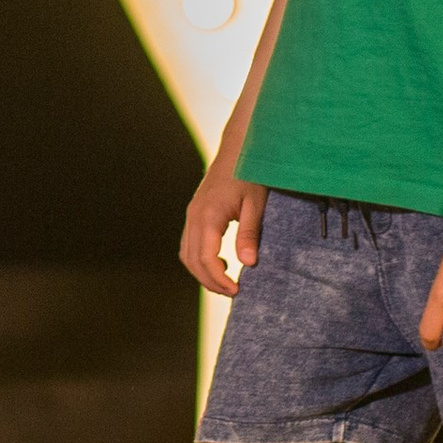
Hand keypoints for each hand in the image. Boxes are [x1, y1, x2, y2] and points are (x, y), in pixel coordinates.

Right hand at [181, 166, 265, 297]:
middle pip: (192, 260)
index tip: (237, 291)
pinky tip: (221, 263)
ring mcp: (191, 215)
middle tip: (233, 293)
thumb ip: (250, 234)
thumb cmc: (249, 175)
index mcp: (208, 216)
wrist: (237, 149)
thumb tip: (248, 263)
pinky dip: (200, 259)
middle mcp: (194, 217)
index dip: (219, 279)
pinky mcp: (195, 214)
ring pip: (186, 253)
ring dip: (203, 272)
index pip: (206, 258)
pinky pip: (189, 244)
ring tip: (226, 283)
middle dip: (210, 281)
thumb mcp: (255, 205)